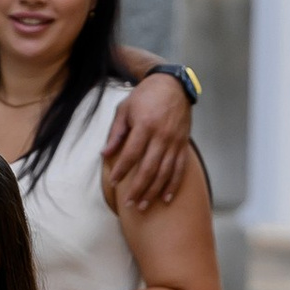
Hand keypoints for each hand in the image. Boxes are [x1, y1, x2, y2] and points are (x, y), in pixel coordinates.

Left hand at [103, 70, 190, 212]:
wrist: (173, 85)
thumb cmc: (145, 96)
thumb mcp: (125, 109)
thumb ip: (116, 133)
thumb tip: (105, 154)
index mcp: (145, 125)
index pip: (131, 153)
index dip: (121, 169)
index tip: (113, 181)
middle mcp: (162, 136)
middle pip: (149, 168)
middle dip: (138, 188)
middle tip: (129, 204)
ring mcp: (175, 141)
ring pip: (165, 172)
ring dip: (154, 191)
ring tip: (144, 205)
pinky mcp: (183, 144)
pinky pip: (180, 168)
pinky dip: (173, 184)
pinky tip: (166, 197)